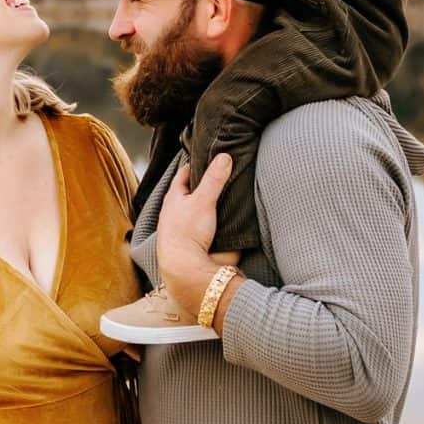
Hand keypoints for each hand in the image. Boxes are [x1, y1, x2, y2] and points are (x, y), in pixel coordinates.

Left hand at [156, 156, 238, 319]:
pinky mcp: (215, 239)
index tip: (211, 152)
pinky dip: (235, 215)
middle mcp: (185, 211)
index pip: (186, 175)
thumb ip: (214, 178)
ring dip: (228, 199)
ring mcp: (200, 226)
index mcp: (175, 199)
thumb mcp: (201, 200)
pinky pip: (228, 222)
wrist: (192, 271)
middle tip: (233, 164)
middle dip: (216, 181)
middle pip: (203, 191)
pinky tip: (248, 206)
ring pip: (216, 207)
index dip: (198, 163)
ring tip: (245, 182)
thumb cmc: (186, 234)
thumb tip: (224, 156)